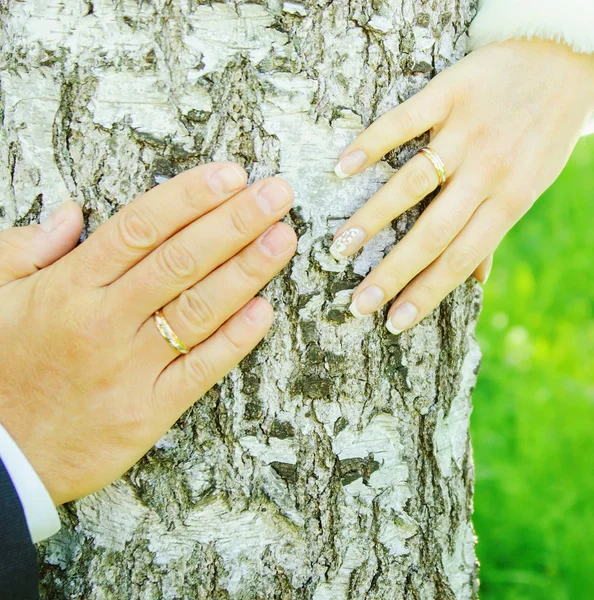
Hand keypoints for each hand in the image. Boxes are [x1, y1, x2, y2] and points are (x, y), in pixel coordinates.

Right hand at [0, 163, 296, 504]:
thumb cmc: (0, 368)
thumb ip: (29, 249)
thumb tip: (72, 212)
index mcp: (69, 287)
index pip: (141, 227)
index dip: (190, 197)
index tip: (230, 175)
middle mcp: (105, 321)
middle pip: (181, 260)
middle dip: (235, 222)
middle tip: (277, 195)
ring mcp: (131, 368)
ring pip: (199, 309)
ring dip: (247, 271)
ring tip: (282, 238)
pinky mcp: (149, 411)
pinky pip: (200, 370)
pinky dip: (235, 340)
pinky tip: (265, 311)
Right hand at [330, 38, 593, 332]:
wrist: (565, 57)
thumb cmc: (543, 134)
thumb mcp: (531, 186)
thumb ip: (496, 232)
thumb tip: (479, 284)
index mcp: (510, 200)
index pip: (460, 259)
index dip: (426, 294)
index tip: (393, 322)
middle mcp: (488, 171)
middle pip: (433, 233)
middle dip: (392, 273)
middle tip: (356, 301)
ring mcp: (468, 131)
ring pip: (413, 183)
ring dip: (372, 218)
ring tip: (340, 246)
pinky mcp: (451, 91)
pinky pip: (405, 120)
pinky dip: (372, 144)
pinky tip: (342, 168)